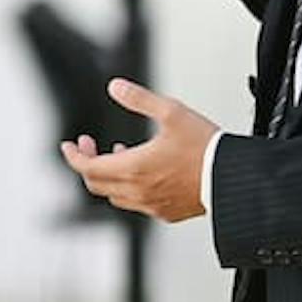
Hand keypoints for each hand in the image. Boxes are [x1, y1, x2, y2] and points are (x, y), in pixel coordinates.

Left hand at [58, 78, 217, 223]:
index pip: (88, 168)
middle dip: (88, 163)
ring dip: (108, 175)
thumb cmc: (205, 148)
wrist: (232, 178)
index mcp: (134, 168)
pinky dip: (128, 187)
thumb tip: (116, 87)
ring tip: (118, 153)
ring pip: (115, 196)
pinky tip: (141, 171)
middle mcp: (139, 191)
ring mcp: (152, 205)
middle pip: (96, 184)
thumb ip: (139, 98)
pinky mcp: (166, 213)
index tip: (69, 146)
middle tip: (90, 146)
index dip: (73, 156)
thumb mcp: (171, 112)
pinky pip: (136, 204)